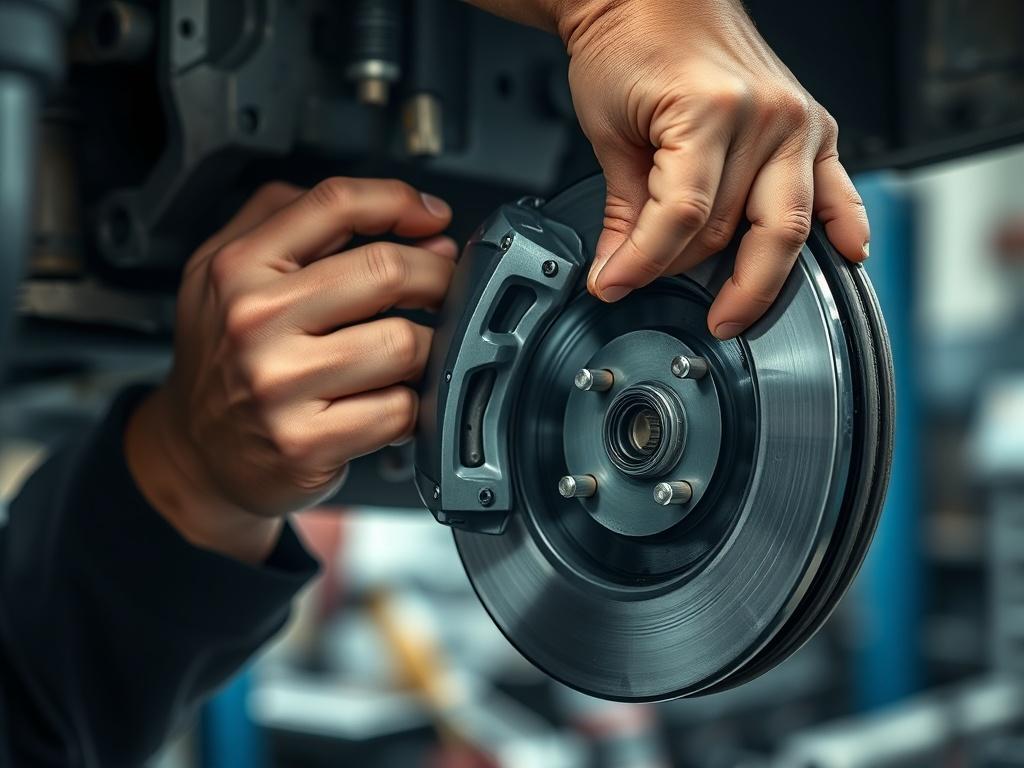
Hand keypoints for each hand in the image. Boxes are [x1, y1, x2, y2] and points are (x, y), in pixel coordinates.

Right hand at [125, 178, 455, 562]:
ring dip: (431, 348)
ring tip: (416, 352)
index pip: (335, 204)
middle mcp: (255, 321)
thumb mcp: (231, 272)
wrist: (196, 455)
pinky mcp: (307, 443)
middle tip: (445, 288)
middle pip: (386, 270)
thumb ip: (300, 222)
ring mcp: (280, 384)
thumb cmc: (226, 360)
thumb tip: (412, 219)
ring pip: (405, 343)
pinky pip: (400, 409)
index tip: (432, 218)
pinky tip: (392, 400)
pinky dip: (413, 405)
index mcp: (238, 268)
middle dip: (438, 276)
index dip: (399, 201)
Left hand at [557, 0, 869, 337]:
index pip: (680, 217)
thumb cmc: (630, 41)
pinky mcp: (813, 127)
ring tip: (729, 310)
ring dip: (752, 276)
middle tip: (662, 299)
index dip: (642, 262)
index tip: (613, 283)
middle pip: (731, 230)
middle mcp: (767, 116)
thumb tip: (618, 269)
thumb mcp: (609, 130)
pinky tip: (847, 256)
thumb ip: (622, 209)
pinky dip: (844, 227)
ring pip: (783, 228)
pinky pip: (838, 190)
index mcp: (709, 110)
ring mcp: (797, 122)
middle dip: (688, 274)